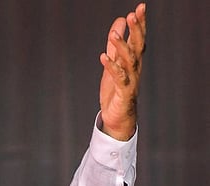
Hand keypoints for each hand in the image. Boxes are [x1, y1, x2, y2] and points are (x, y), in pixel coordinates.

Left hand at [98, 3, 146, 140]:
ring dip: (121, 47)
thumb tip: (120, 21)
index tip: (140, 8)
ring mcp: (131, 80)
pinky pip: (118, 78)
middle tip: (133, 15)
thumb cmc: (116, 89)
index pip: (138, 38)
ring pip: (129, 61)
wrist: (118, 116)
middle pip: (138, 46)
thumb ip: (115, 44)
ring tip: (113, 35)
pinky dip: (111, 67)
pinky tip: (103, 57)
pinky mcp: (123, 92)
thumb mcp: (114, 62)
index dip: (140, 24)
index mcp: (133, 60)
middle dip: (136, 30)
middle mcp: (135, 68)